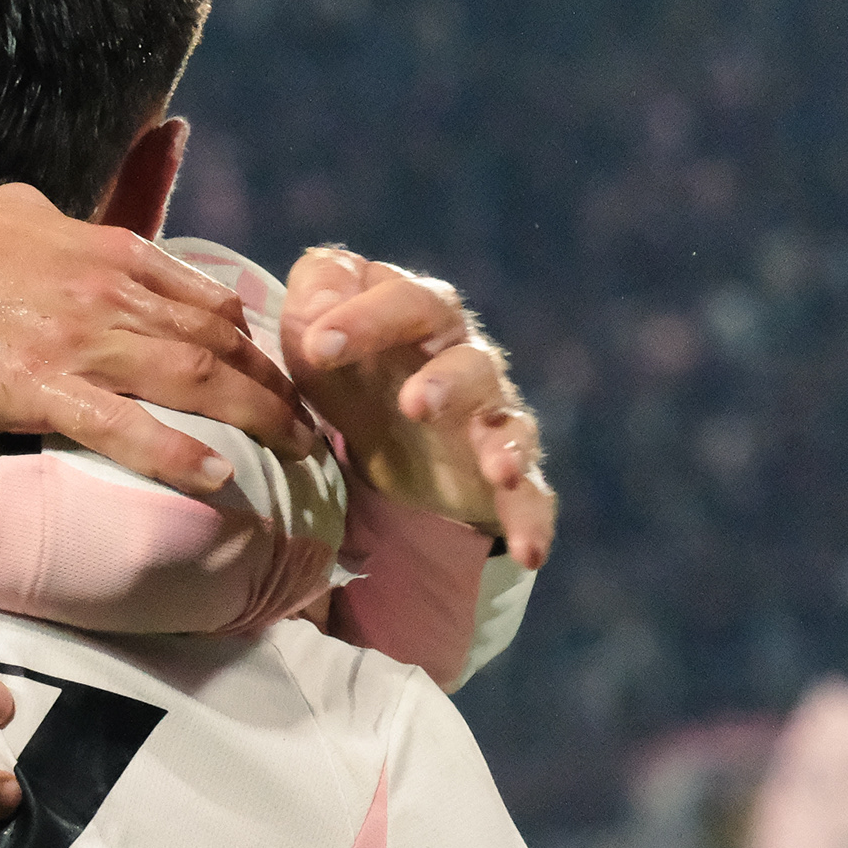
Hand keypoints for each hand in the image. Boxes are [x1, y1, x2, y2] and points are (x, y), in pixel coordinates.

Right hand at [0, 185, 322, 491]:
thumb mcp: (17, 215)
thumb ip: (68, 232)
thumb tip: (90, 239)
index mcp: (105, 249)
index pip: (205, 297)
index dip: (256, 341)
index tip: (283, 375)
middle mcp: (108, 290)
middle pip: (220, 340)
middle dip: (278, 384)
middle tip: (317, 426)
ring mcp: (78, 339)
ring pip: (194, 378)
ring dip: (257, 417)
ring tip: (298, 454)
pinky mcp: (39, 386)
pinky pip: (124, 426)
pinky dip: (176, 453)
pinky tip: (216, 479)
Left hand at [280, 247, 555, 568]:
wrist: (390, 437)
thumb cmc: (355, 369)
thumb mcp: (320, 332)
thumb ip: (315, 295)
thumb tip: (317, 305)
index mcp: (424, 318)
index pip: (406, 301)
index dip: (365, 320)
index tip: (318, 345)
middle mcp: (468, 364)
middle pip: (469, 363)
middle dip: (447, 383)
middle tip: (413, 406)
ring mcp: (492, 422)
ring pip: (508, 426)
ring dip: (504, 447)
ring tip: (496, 469)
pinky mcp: (506, 480)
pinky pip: (531, 497)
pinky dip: (532, 521)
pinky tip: (531, 551)